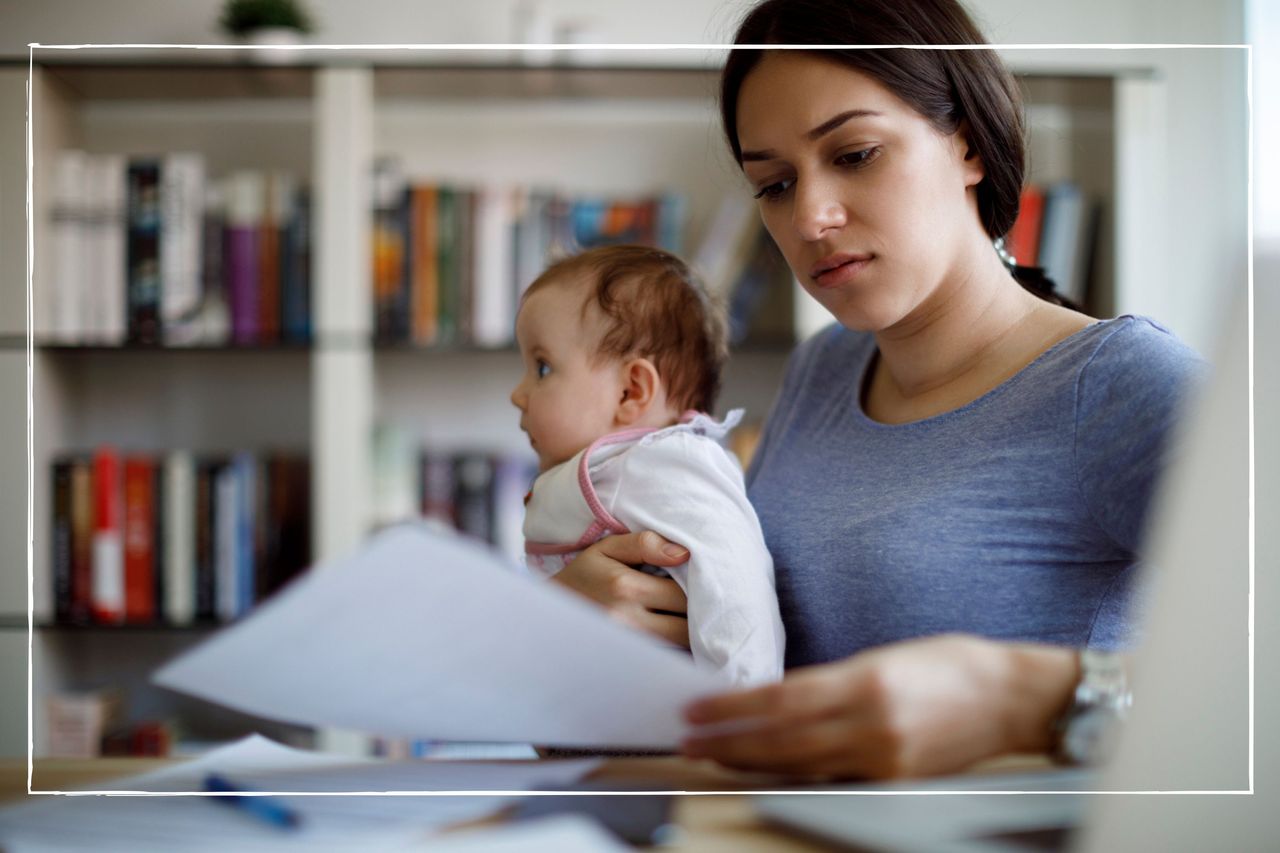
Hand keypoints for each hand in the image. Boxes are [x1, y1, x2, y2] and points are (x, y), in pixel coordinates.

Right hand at [552, 531, 691, 648]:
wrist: (548, 616)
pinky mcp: (625, 662)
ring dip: (689, 635)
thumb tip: (685, 553)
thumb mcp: (606, 549)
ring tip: (691, 619)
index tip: (701, 583)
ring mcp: (626, 646)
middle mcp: (627, 621)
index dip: (699, 589)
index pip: (683, 594)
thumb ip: (644, 544)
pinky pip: (664, 660)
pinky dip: (674, 650)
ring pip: (678, 647)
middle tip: (702, 604)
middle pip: (686, 627)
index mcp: (625, 587)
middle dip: (699, 616)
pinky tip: (673, 636)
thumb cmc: (582, 576)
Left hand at [681, 634, 1077, 778]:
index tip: (697, 707)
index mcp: (867, 681)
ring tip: (715, 756)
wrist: (1015, 698)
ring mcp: (885, 759)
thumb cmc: (952, 665)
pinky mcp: (896, 782)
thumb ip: (834, 681)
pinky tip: (768, 771)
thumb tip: (780, 700)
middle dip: (729, 741)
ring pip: (801, 766)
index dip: (733, 707)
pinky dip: (795, 775)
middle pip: (782, 740)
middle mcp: (872, 724)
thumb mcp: (885, 657)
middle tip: (689, 739)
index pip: (782, 699)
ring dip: (752, 762)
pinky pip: (833, 780)